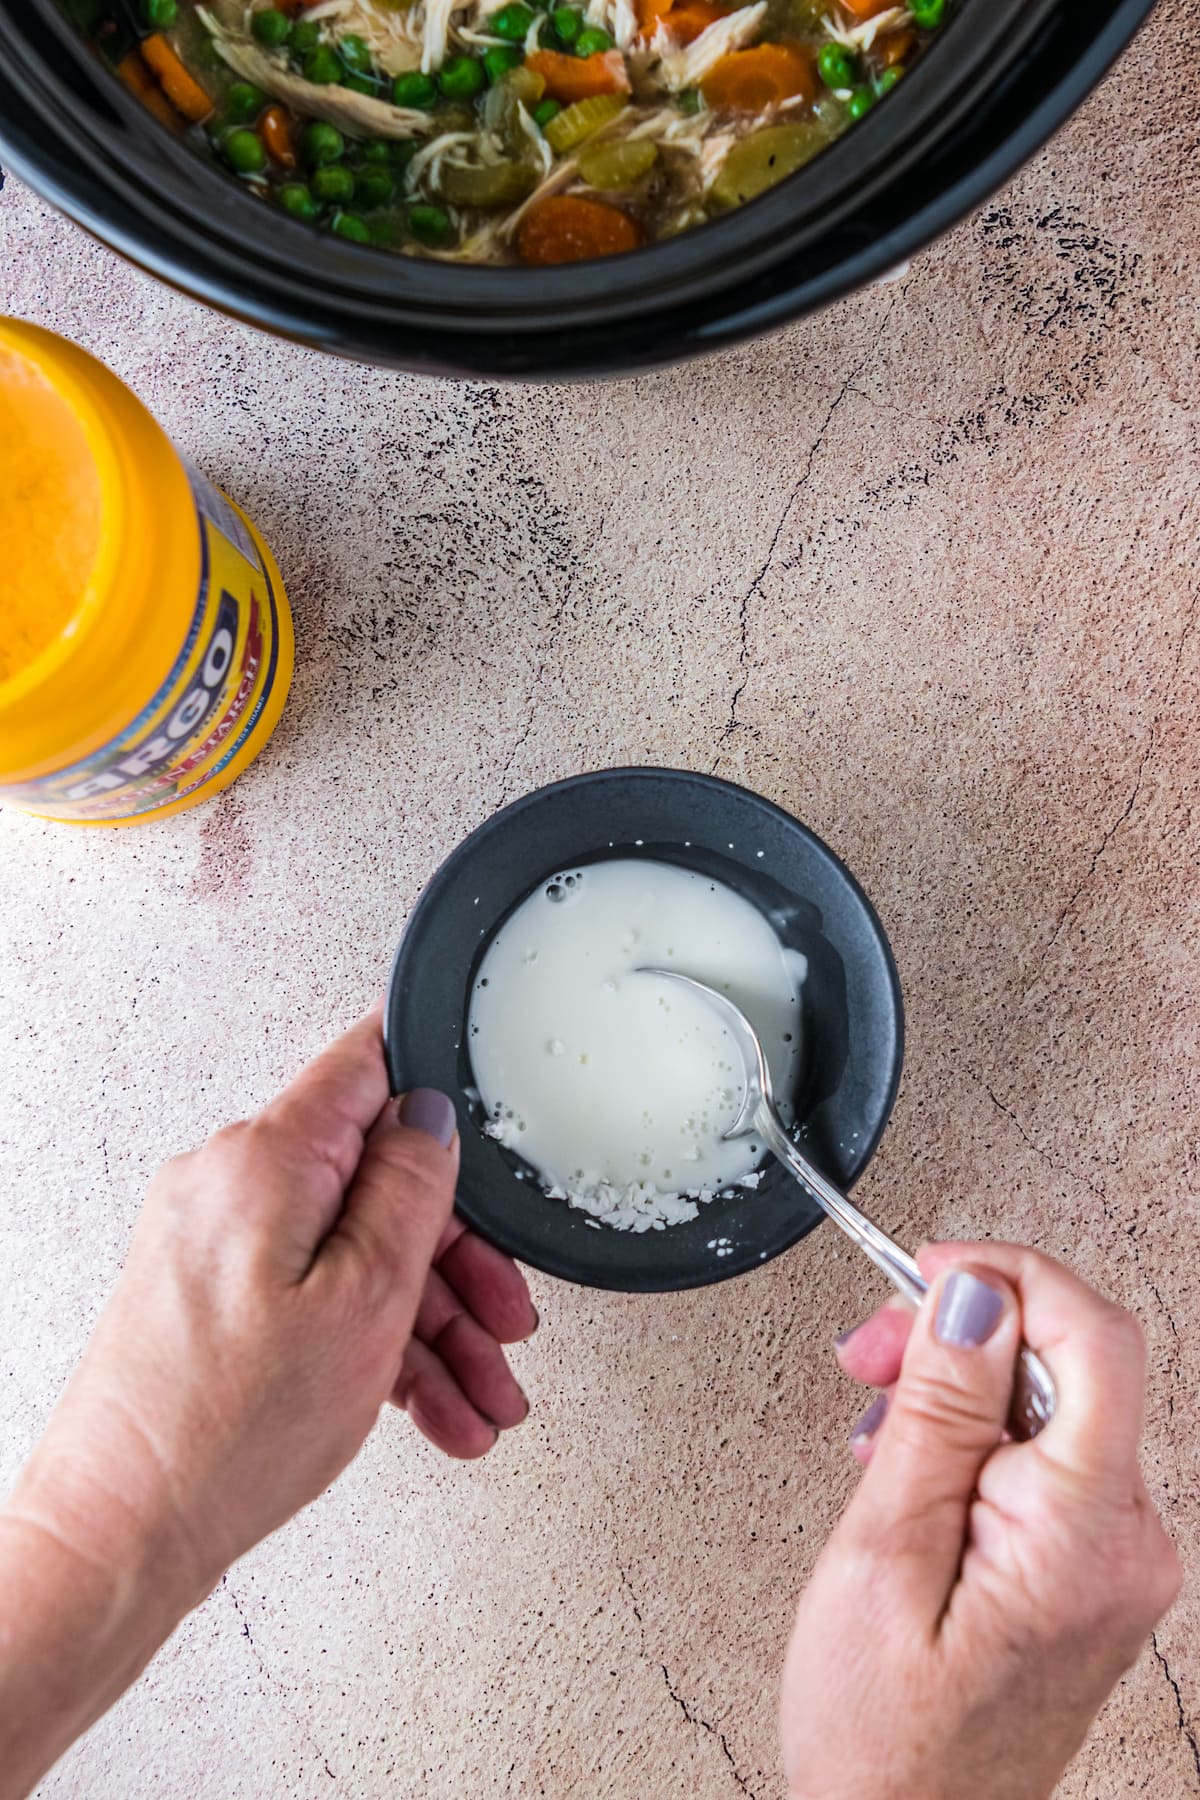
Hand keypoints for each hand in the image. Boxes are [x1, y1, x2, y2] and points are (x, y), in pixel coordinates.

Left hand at [0, 1011, 535, 1798]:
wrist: (123, 1537)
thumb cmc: (226, 1433)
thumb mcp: (366, 1300)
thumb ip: (410, 1191)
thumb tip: (431, 1115)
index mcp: (268, 1160)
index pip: (368, 1065)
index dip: (438, 1079)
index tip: (489, 1108)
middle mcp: (232, 1185)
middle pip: (376, 1179)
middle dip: (456, 1258)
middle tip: (507, 1319)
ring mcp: (217, 1243)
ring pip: (355, 1250)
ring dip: (432, 1324)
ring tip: (483, 1398)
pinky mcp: (211, 1296)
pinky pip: (315, 1294)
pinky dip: (377, 1344)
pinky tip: (432, 1409)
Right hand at [780, 1244, 1179, 1799]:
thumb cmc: (882, 1734)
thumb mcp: (883, 1552)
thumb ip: (937, 1413)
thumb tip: (976, 1296)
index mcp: (1083, 1536)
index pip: (1095, 1339)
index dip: (1013, 1275)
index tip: (933, 1268)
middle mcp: (1126, 1545)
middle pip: (1073, 1361)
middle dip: (967, 1328)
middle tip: (873, 1345)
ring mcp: (1117, 1560)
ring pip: (1055, 1402)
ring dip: (962, 1380)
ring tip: (876, 1414)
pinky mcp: (1092, 1570)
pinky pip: (1049, 1456)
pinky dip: (976, 1432)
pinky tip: (913, 1458)